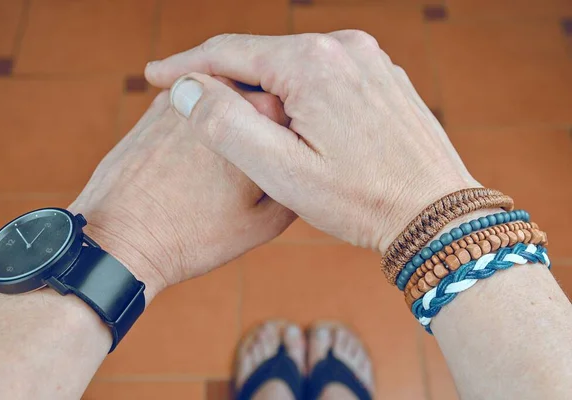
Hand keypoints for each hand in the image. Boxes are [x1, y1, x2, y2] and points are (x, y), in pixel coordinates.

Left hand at [69, 81, 293, 302]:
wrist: (121, 239)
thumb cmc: (195, 235)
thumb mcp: (266, 222)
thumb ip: (300, 181)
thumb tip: (310, 161)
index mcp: (262, 118)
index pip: (301, 112)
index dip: (298, 139)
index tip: (290, 161)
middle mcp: (225, 93)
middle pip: (264, 100)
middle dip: (266, 127)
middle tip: (256, 167)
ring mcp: (190, 92)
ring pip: (229, 100)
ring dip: (234, 123)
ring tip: (222, 168)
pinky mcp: (161, 103)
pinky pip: (197, 105)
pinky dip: (203, 125)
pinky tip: (195, 161)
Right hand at [145, 32, 479, 252]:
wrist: (436, 213)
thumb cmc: (359, 200)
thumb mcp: (280, 171)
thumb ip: (225, 125)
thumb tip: (185, 88)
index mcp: (312, 62)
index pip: (228, 52)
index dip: (186, 66)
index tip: (154, 77)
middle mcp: (344, 46)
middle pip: (263, 55)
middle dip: (224, 76)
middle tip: (190, 99)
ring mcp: (369, 59)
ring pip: (295, 65)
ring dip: (261, 86)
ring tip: (234, 112)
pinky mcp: (383, 77)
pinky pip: (326, 75)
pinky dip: (299, 91)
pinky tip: (290, 117)